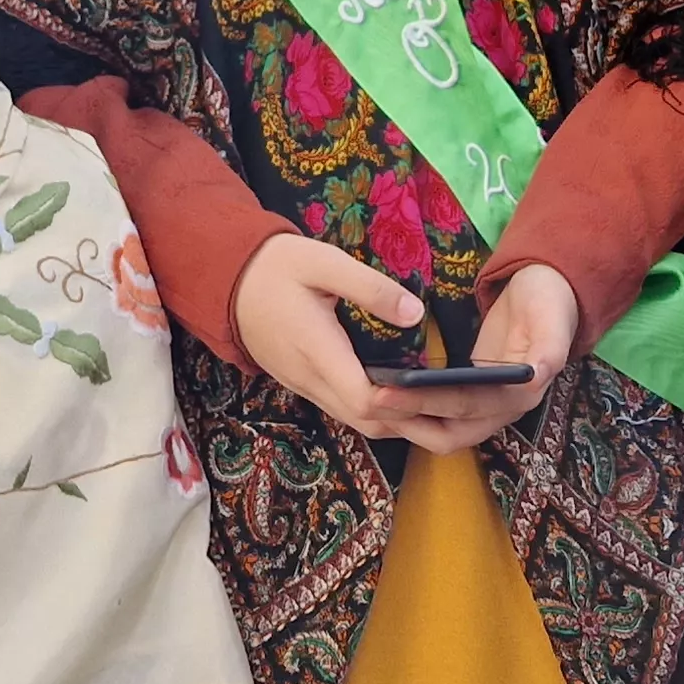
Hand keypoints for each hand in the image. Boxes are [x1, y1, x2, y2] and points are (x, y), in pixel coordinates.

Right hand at [232, 234, 446, 446]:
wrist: (229, 280)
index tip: (437, 387)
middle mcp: (311, 379)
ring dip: (398, 421)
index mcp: (317, 350)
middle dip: (413, 421)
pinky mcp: (304, 384)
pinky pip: (346, 411)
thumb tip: (415, 314)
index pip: (364, 399)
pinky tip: (403, 396)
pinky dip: (379, 412)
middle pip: (368, 421)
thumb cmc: (278, 266)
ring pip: (358, 422)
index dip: (402, 402)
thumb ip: (369, 287)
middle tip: (455, 405)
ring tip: (439, 405)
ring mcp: (306, 386)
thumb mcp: (323, 262)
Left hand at [386, 263, 577, 454]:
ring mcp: (483, 406)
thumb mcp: (553, 317)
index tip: (389, 390)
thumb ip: (550, 347)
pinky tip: (385, 392)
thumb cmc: (548, 303)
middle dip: (408, 420)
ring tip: (370, 399)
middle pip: (449, 435)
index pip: (466, 409)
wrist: (546, 292)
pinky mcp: (469, 396)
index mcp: (520, 396)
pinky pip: (437, 416)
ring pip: (440, 431)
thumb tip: (537, 374)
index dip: (427, 404)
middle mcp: (500, 410)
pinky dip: (411, 410)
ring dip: (406, 421)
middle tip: (370, 397)